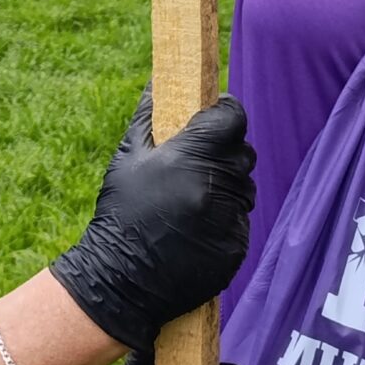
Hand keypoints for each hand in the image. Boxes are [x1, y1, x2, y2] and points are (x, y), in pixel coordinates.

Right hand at [50, 91, 253, 350]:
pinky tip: (198, 228)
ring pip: (244, 187)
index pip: (232, 117)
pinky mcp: (235, 247)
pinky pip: (241, 220)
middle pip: (242, 152)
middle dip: (226, 151)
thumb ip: (147, 117)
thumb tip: (158, 82)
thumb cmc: (120, 214)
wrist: (119, 281)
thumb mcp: (127, 159)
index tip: (216, 115)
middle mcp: (214, 185)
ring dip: (228, 186)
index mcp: (188, 156)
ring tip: (195, 198)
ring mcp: (227, 218)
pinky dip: (225, 219)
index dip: (226, 112)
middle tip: (201, 161)